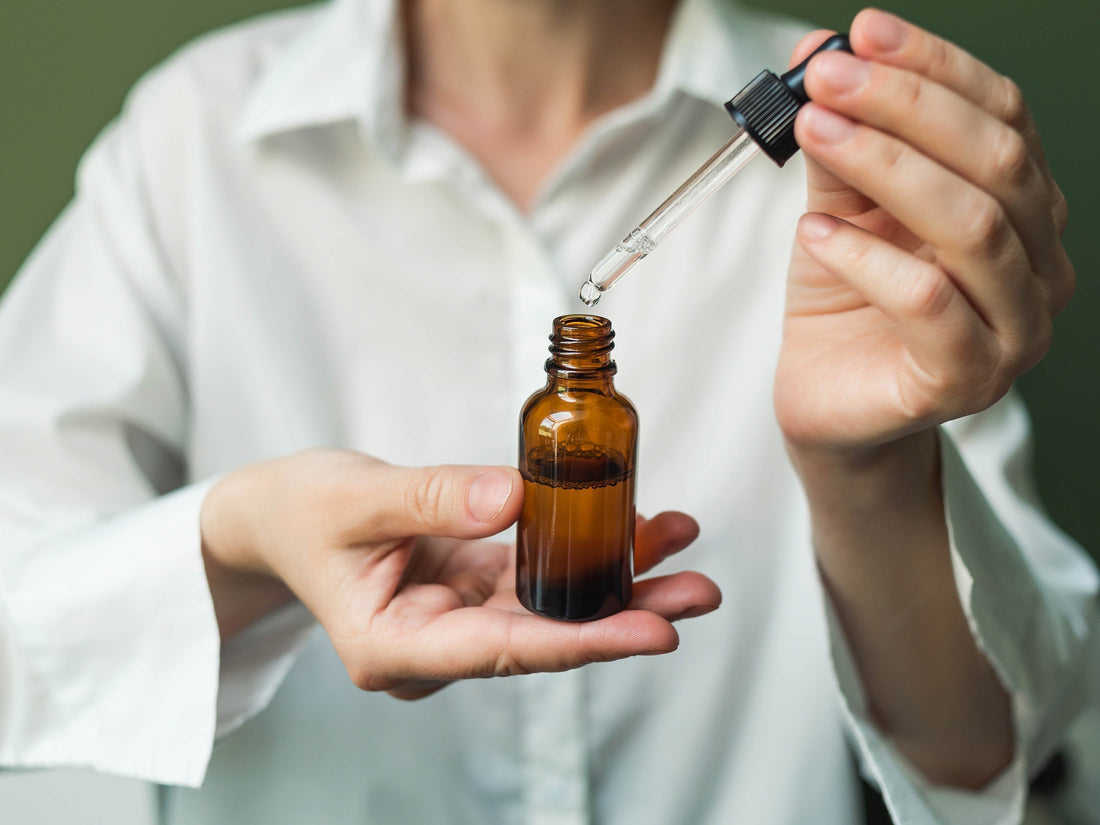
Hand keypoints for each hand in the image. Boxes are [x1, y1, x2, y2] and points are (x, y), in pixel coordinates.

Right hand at [200, 449, 719, 699]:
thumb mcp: (354, 499)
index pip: (503, 653)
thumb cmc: (301, 512)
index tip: (652, 633)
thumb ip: (430, 499)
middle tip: (698, 594)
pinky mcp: (473, 590)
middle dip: (624, 616)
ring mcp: (458, 621)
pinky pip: (540, 575)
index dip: (582, 644)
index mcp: (394, 650)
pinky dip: (586, 549)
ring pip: (552, 608)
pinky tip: (638, 527)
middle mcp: (435, 648)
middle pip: (544, 638)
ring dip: (618, 579)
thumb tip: (513, 497)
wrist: (280, 517)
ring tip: (682, 546)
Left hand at [774, 9, 1073, 459]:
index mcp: (1024, 209)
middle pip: (996, 162)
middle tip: (828, 78)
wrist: (826, 401)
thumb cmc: (843, 303)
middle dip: (906, 107)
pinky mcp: (966, 379)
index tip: (862, 35)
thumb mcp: (840, 207)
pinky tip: (815, 231)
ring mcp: (1014, 329)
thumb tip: (822, 53)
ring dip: (886, 167)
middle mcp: (1038, 264)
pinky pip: (929, 302)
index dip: (935, 68)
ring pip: (972, 226)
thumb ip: (841, 142)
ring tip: (814, 134)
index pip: (1002, 117)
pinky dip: (868, 257)